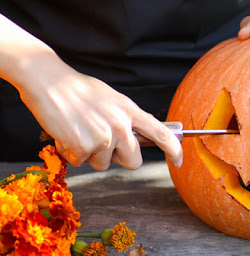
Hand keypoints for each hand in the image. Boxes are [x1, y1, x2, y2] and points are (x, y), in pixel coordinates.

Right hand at [16, 56, 182, 170]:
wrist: (49, 82)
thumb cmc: (79, 90)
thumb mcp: (113, 100)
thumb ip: (128, 119)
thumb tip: (140, 137)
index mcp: (131, 112)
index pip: (162, 134)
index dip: (174, 150)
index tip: (179, 162)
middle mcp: (121, 126)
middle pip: (133, 161)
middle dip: (119, 158)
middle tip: (101, 141)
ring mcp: (103, 138)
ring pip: (104, 164)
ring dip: (91, 154)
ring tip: (80, 129)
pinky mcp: (83, 148)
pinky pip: (81, 162)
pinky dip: (72, 152)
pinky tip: (67, 133)